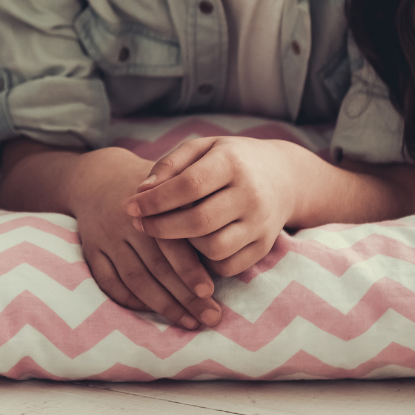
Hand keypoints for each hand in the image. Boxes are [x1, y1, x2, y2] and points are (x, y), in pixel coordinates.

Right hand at [67, 147, 222, 328]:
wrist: (99, 174)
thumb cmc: (150, 186)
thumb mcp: (170, 184)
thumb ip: (192, 208)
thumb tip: (226, 243)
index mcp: (148, 205)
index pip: (169, 243)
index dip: (189, 269)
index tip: (209, 291)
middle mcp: (125, 222)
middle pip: (155, 266)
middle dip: (185, 296)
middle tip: (212, 317)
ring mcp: (106, 237)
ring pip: (134, 278)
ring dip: (163, 305)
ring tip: (190, 322)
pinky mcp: (91, 249)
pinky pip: (109, 282)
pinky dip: (130, 300)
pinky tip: (152, 310)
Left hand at [127, 136, 300, 275]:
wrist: (284, 177)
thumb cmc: (230, 159)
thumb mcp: (202, 148)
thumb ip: (170, 165)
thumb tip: (141, 191)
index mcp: (231, 163)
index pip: (189, 186)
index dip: (155, 200)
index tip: (130, 206)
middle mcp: (250, 194)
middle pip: (199, 221)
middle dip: (162, 227)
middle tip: (140, 224)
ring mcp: (260, 224)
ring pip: (214, 249)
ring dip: (184, 246)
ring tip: (170, 231)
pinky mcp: (265, 246)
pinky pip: (228, 266)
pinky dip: (205, 261)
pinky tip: (193, 244)